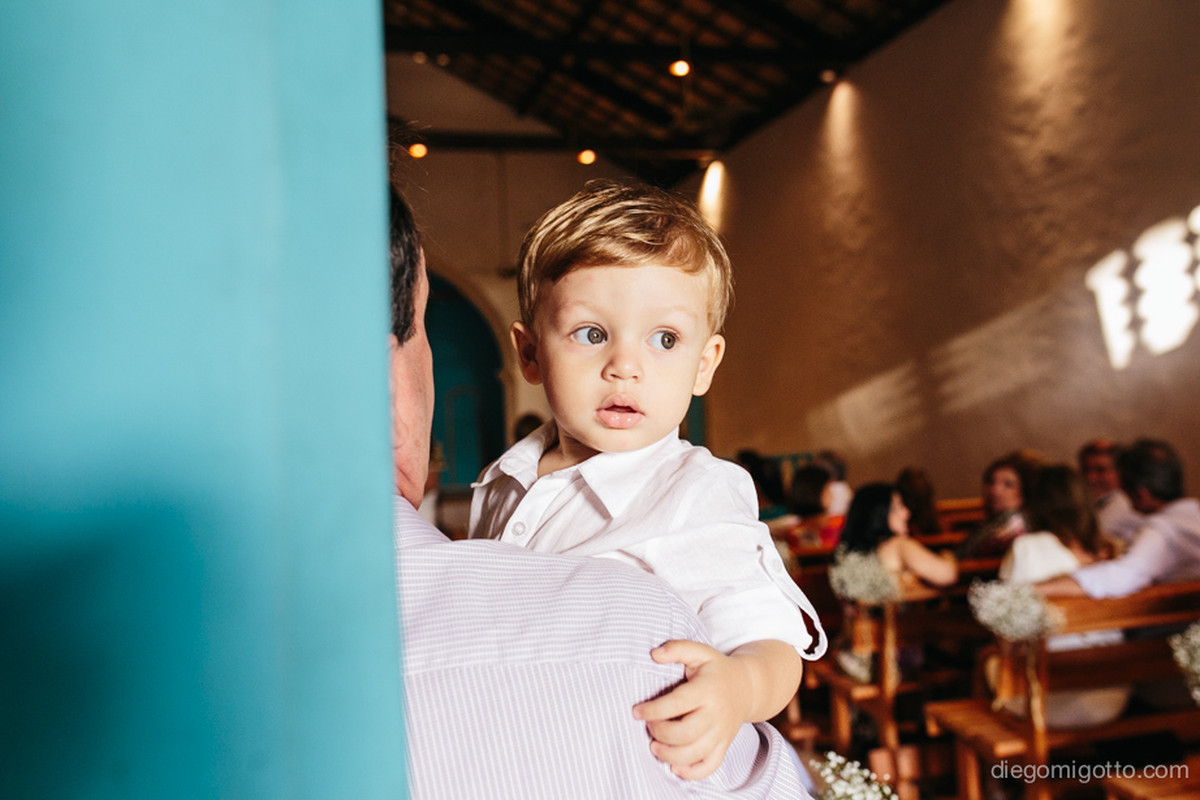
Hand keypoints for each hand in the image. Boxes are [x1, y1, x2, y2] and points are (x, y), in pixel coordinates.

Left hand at [631, 639, 749, 779]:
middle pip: (684, 733)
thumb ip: (677, 648)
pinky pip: (709, 767)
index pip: (676, 704)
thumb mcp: (700, 652)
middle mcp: (716, 714)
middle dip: (659, 733)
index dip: (653, 710)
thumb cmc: (716, 669)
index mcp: (707, 690)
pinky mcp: (724, 746)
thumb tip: (654, 654)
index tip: (636, 711)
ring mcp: (721, 733)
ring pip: (694, 754)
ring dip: (669, 754)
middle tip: (649, 726)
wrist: (748, 686)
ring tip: (654, 746)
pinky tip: (674, 765)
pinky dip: (691, 772)